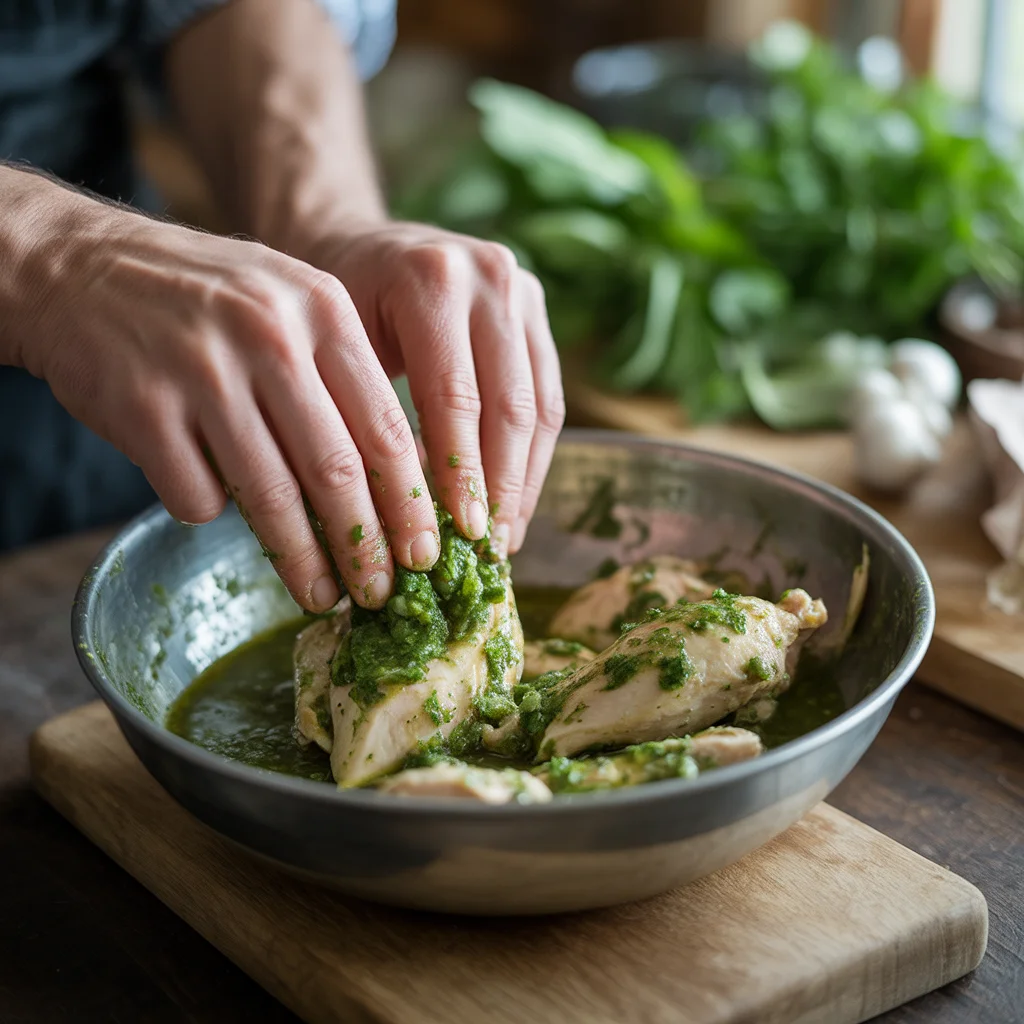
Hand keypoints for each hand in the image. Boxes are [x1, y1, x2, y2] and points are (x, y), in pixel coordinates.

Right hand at [29, 205, 439, 611]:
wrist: (86, 267)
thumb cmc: (212, 302)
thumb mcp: (292, 308)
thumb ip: (345, 380)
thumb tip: (401, 486)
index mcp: (324, 311)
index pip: (385, 427)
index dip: (410, 503)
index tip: (424, 554)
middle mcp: (269, 336)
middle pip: (336, 469)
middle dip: (365, 545)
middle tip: (381, 593)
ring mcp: (203, 371)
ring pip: (270, 494)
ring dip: (301, 559)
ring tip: (321, 595)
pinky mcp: (143, 406)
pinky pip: (196, 493)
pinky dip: (212, 513)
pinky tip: (216, 508)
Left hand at [306, 222, 565, 557]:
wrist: (354, 242)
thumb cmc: (333, 306)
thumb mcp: (338, 351)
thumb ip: (372, 419)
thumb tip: (399, 523)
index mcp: (430, 278)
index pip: (454, 397)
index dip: (461, 474)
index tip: (460, 537)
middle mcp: (487, 275)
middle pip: (507, 404)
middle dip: (500, 487)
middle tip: (488, 548)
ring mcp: (520, 288)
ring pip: (538, 405)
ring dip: (525, 479)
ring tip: (507, 536)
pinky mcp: (537, 309)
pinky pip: (548, 396)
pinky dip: (534, 455)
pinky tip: (516, 500)